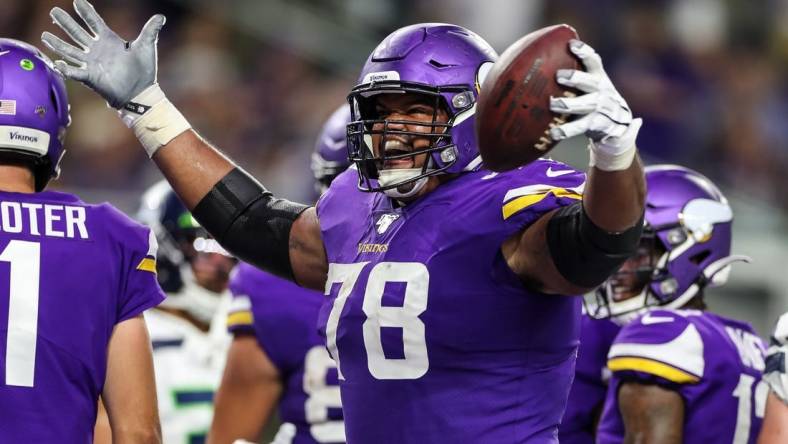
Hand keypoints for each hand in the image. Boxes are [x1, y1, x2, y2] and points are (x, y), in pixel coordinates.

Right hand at [41, 0, 164, 108]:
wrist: (141, 93)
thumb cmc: (144, 71)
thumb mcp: (146, 47)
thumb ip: (150, 31)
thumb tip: (161, 17)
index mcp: (109, 40)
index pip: (94, 22)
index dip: (86, 12)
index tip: (77, 1)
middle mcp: (97, 50)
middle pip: (77, 33)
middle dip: (65, 23)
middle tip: (53, 11)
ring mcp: (92, 63)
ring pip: (70, 50)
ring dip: (57, 44)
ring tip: (44, 35)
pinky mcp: (90, 77)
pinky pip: (74, 72)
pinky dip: (65, 68)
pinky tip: (56, 62)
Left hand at [548, 39, 641, 170]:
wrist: (617, 122)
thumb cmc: (594, 96)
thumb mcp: (591, 82)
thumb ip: (576, 73)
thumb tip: (539, 57)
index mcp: (598, 76)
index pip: (593, 61)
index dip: (584, 52)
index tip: (571, 45)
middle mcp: (600, 90)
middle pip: (589, 82)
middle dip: (574, 78)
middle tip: (558, 75)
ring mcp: (597, 108)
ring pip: (583, 105)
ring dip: (567, 104)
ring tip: (552, 104)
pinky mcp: (593, 124)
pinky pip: (578, 127)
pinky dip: (566, 131)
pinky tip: (553, 132)